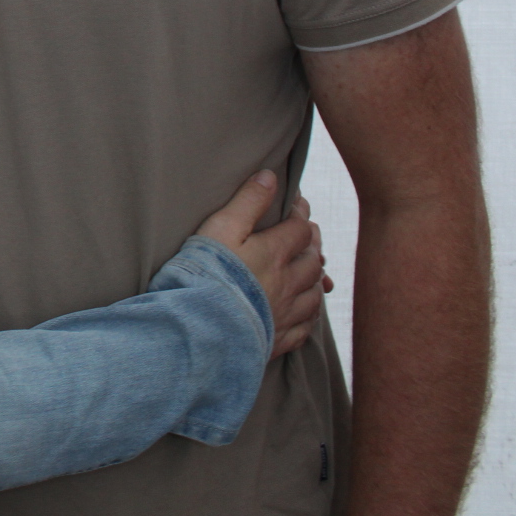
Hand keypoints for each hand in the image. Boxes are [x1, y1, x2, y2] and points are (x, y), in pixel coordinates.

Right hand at [196, 171, 329, 357]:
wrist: (201, 327)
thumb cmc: (205, 274)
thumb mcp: (221, 228)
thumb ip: (247, 201)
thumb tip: (269, 176)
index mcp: (274, 254)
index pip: (299, 229)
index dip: (300, 214)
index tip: (297, 205)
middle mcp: (287, 284)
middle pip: (312, 261)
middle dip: (313, 246)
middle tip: (308, 237)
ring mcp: (284, 314)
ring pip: (313, 295)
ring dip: (315, 280)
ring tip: (310, 273)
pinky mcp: (277, 339)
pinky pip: (304, 328)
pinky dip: (308, 317)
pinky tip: (304, 313)